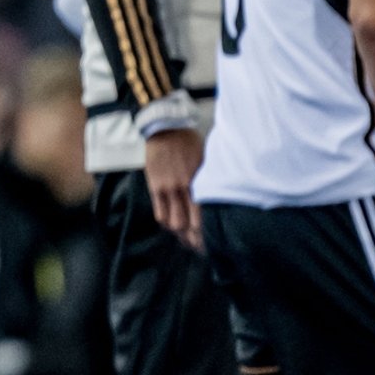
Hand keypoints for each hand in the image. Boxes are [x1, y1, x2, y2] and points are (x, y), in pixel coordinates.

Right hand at [143, 128, 204, 251]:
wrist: (166, 129)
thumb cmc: (190, 142)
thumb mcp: (206, 160)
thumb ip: (209, 180)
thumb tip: (218, 197)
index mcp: (200, 182)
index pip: (205, 216)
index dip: (207, 234)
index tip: (210, 242)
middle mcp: (185, 188)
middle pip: (189, 225)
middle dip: (193, 239)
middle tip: (197, 244)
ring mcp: (169, 188)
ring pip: (174, 222)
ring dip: (179, 232)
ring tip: (183, 236)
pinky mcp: (155, 186)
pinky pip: (160, 213)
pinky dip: (165, 222)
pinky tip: (170, 223)